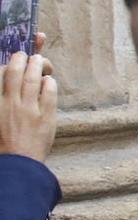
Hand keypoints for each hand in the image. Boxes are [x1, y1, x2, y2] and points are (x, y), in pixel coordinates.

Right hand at [0, 38, 57, 162]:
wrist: (17, 164)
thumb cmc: (3, 143)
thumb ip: (3, 99)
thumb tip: (11, 87)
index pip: (1, 75)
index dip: (10, 64)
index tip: (14, 57)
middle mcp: (10, 104)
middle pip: (17, 72)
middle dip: (23, 59)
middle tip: (27, 55)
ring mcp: (29, 110)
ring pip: (34, 79)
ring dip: (38, 66)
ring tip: (40, 61)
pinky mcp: (46, 117)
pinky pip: (50, 93)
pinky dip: (49, 83)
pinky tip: (49, 80)